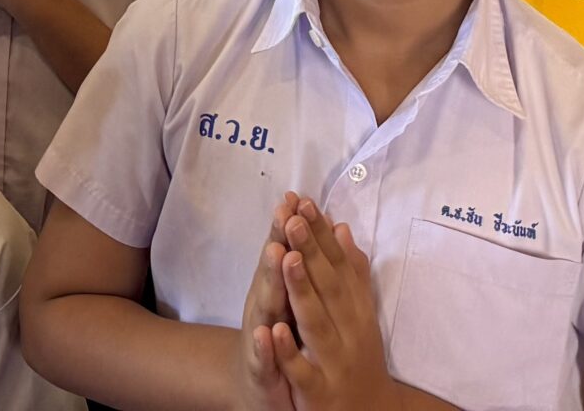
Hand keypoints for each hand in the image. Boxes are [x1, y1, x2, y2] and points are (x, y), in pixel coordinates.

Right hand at [236, 197, 300, 410]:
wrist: (257, 388)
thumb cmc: (279, 335)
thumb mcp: (293, 297)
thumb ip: (304, 263)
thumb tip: (326, 225)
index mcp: (279, 288)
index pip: (286, 251)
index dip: (290, 224)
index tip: (296, 195)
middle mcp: (266, 304)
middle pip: (273, 269)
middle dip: (279, 239)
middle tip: (285, 213)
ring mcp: (260, 334)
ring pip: (266, 305)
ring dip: (270, 278)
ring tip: (276, 252)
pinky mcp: (260, 368)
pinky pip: (263, 356)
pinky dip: (264, 345)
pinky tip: (265, 333)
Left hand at [274, 204, 394, 410]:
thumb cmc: (355, 355)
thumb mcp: (357, 312)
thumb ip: (350, 272)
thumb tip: (341, 227)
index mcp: (355, 310)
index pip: (338, 265)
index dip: (321, 234)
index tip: (305, 201)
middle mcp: (348, 331)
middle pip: (328, 287)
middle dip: (309, 251)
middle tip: (292, 217)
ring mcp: (334, 361)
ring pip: (315, 323)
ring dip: (301, 290)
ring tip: (286, 258)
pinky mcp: (317, 390)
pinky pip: (301, 370)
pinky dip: (288, 352)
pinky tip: (272, 331)